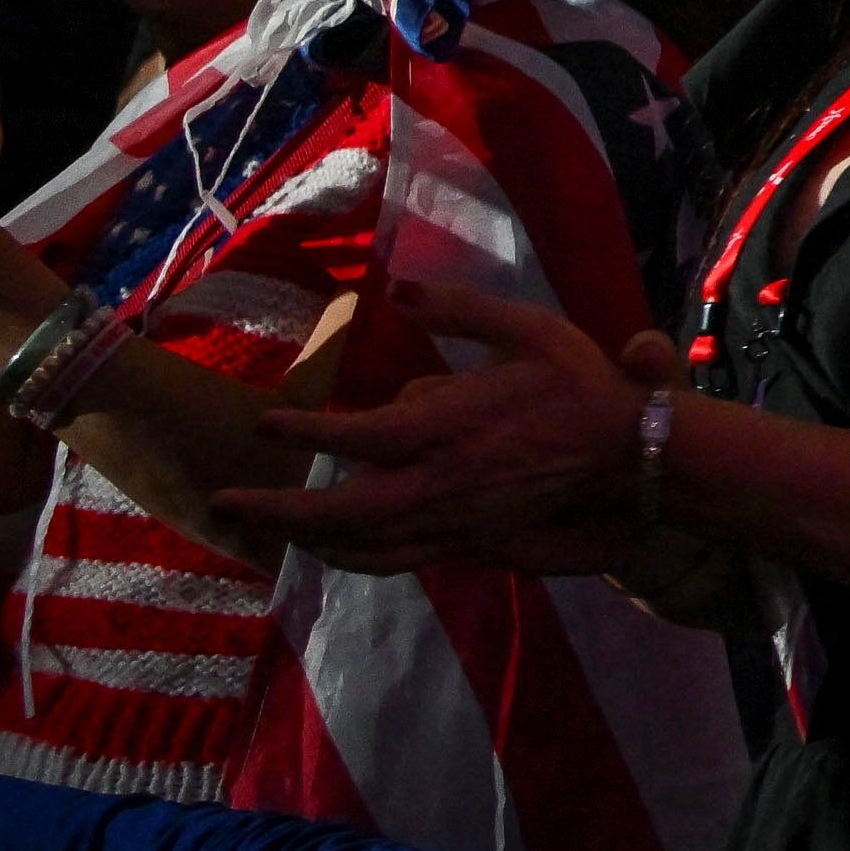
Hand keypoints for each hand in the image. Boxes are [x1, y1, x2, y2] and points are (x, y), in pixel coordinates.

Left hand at [210, 280, 645, 573]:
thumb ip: (460, 309)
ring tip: (261, 525)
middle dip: (275, 510)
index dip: (304, 431)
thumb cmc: (576, 382)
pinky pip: (393, 560)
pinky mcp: (466, 539)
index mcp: (450, 428)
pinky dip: (348, 558)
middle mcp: (440, 483)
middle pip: (340, 512)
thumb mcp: (527, 327)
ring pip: (361, 546)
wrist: (625, 449)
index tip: (263, 424)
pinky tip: (327, 548)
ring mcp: (452, 520)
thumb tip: (397, 291)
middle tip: (224, 500)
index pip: (358, 437)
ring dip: (303, 539)